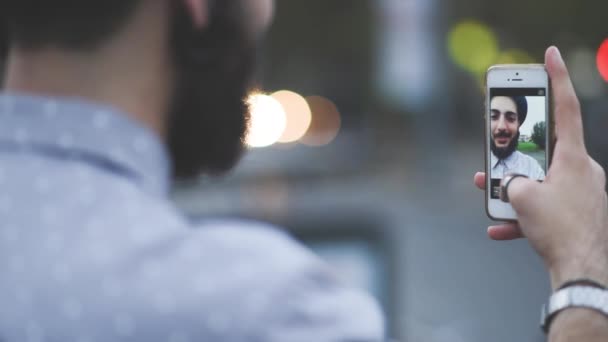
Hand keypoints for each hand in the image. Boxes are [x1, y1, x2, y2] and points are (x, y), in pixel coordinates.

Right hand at [474, 46, 607, 289]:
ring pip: (542, 182)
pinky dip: (524, 215)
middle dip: (516, 155)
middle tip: (498, 150)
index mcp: (574, 158)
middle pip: (544, 152)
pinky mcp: (578, 215)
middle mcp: (582, 171)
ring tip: (490, 199)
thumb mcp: (523, 197)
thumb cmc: (558, 228)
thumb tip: (510, 185)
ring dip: (515, 190)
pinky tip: (501, 228)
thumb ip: (511, 182)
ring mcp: (582, 194)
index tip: (550, 56)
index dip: (556, 79)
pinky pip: (546, 208)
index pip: (565, 108)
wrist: (583, 270)